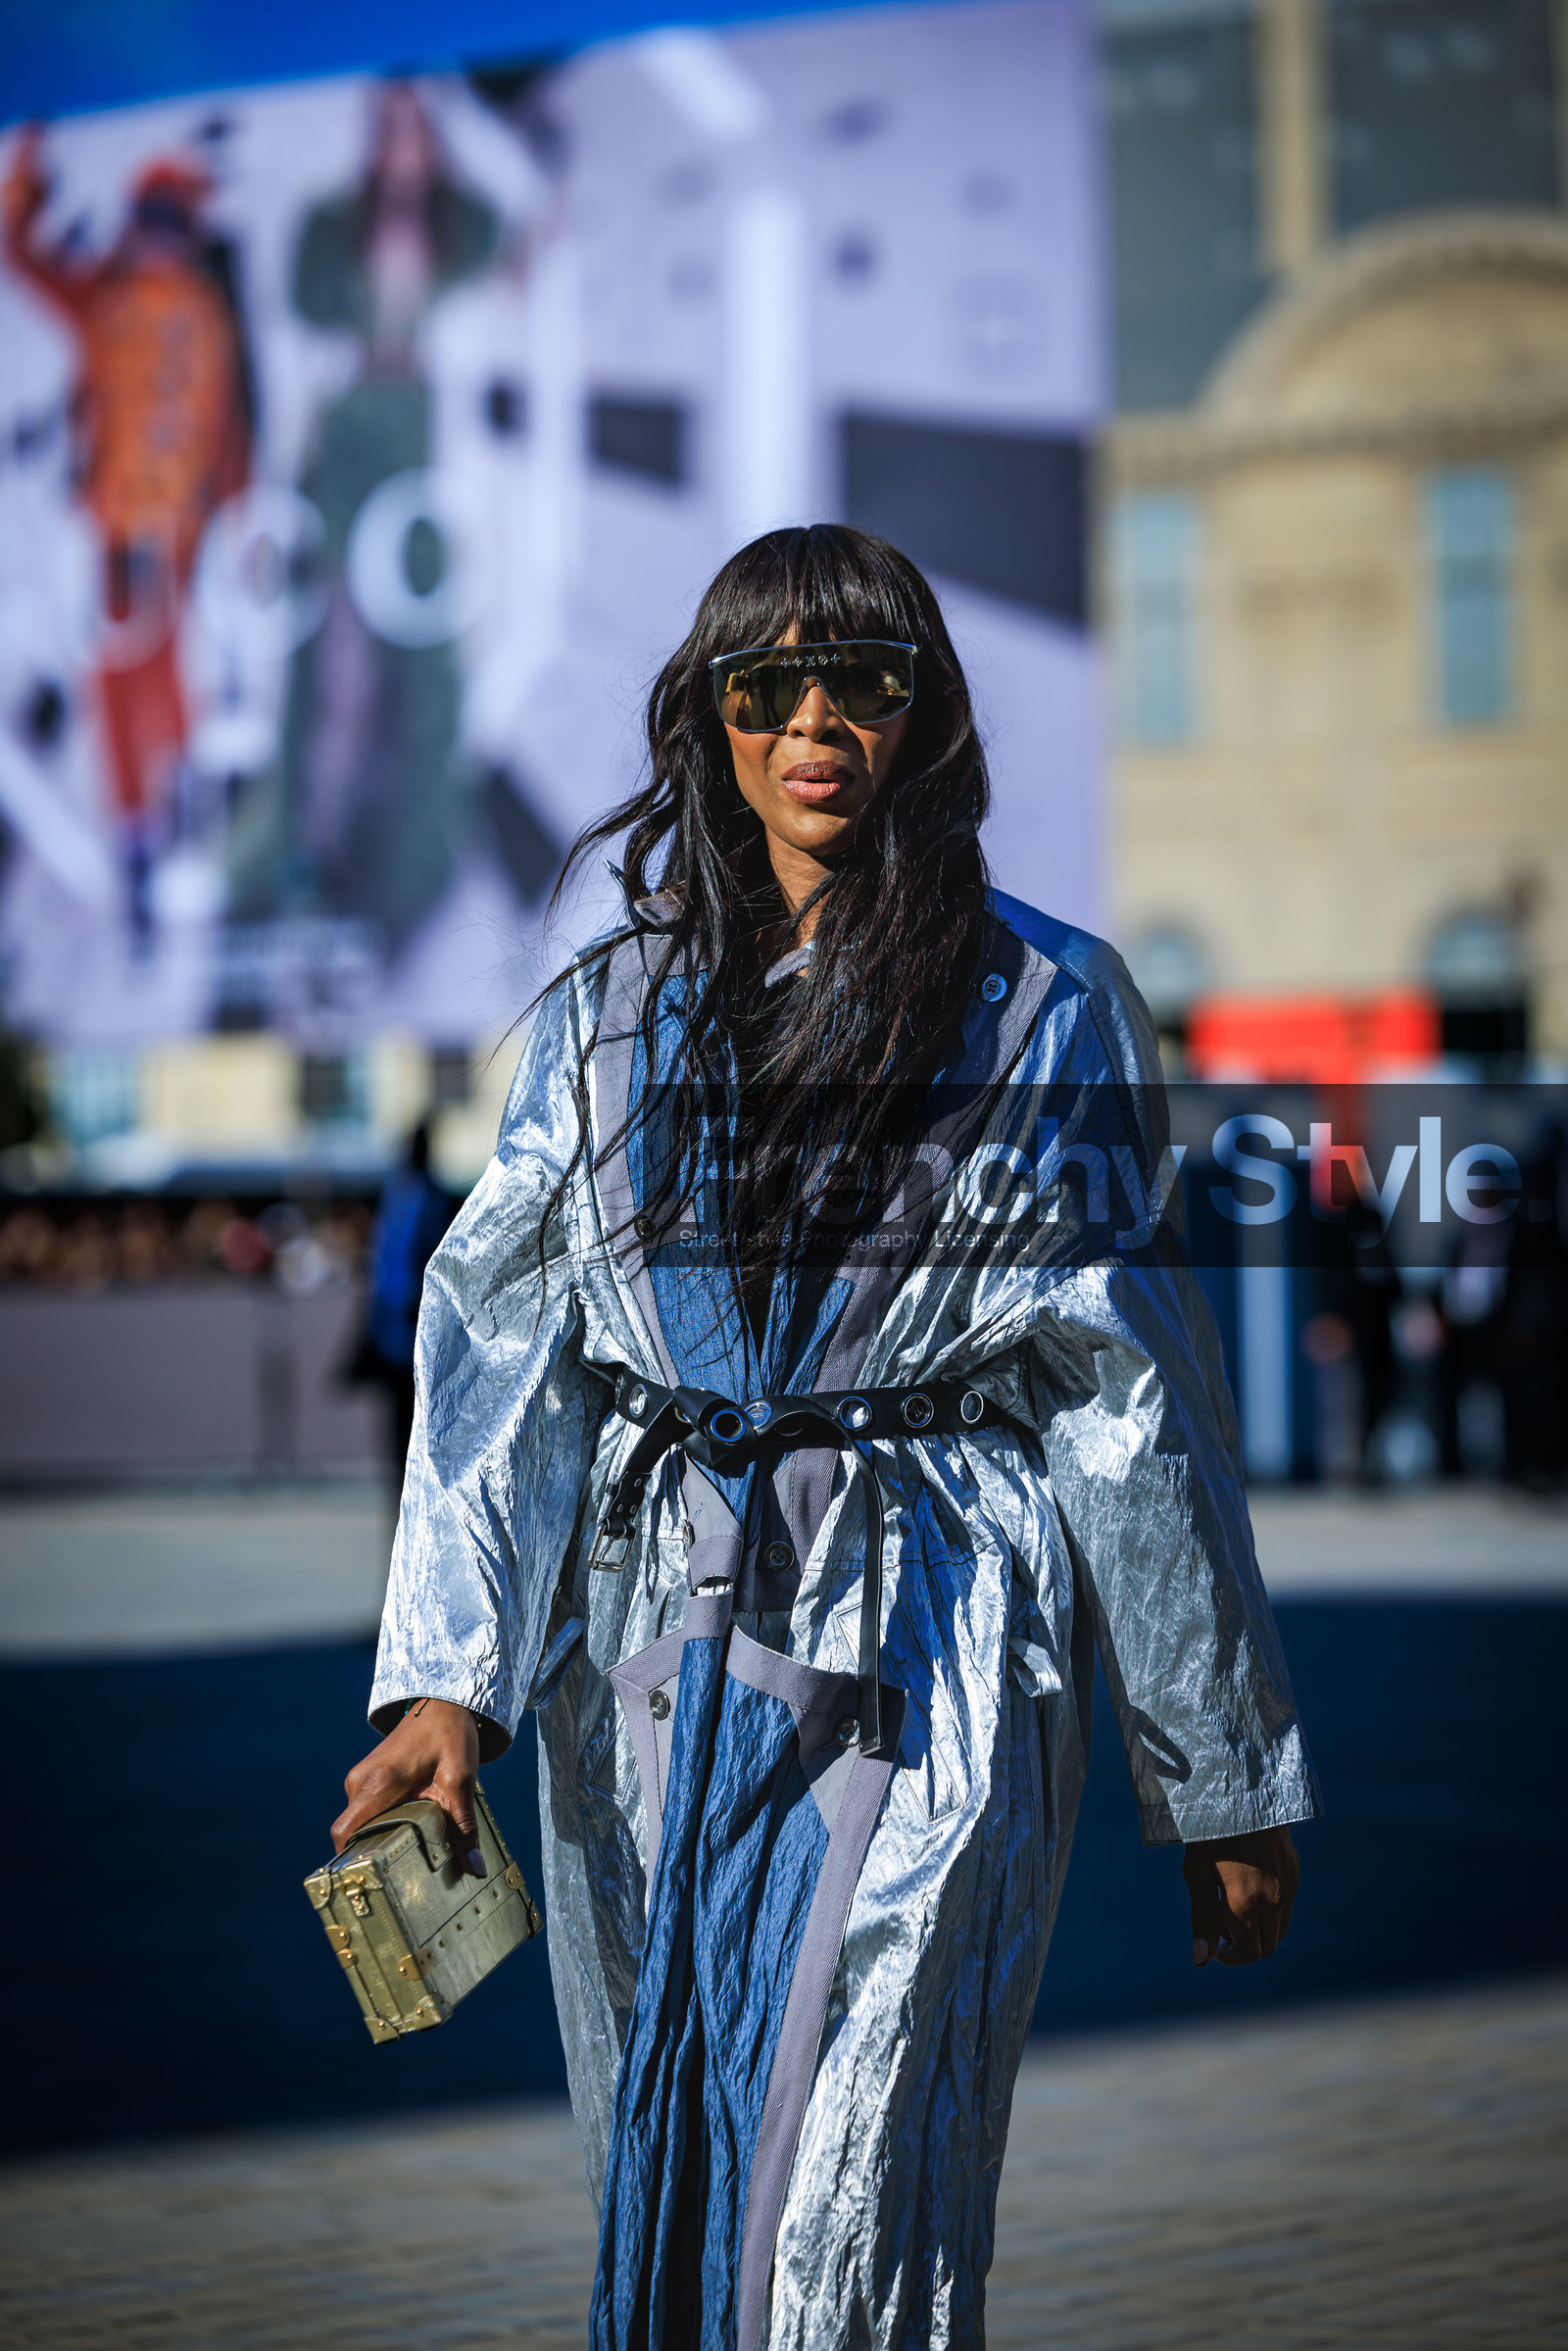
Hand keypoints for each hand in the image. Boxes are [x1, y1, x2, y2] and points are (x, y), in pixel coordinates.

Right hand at [332, 1697, 484, 1876]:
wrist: (444, 1702)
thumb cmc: (449, 1736)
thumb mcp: (461, 1782)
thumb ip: (464, 1827)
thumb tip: (476, 1869)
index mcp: (377, 1783)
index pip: (344, 1832)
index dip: (352, 1859)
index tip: (371, 1880)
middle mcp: (361, 1781)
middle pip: (351, 1832)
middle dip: (372, 1854)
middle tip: (400, 1879)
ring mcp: (362, 1778)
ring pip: (359, 1821)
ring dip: (379, 1837)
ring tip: (408, 1858)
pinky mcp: (368, 1777)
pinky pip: (366, 1809)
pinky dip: (382, 1823)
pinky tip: (408, 1833)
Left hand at [1182, 1825, 1298, 1967]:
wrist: (1241, 1793)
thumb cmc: (1210, 1833)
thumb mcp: (1197, 1874)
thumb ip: (1202, 1920)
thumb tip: (1201, 1961)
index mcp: (1246, 1904)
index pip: (1249, 1954)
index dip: (1232, 1958)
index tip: (1218, 1949)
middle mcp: (1273, 1900)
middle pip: (1267, 1947)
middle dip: (1247, 1947)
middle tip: (1225, 1929)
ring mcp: (1288, 1887)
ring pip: (1280, 1930)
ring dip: (1261, 1931)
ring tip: (1237, 1908)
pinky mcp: (1295, 1872)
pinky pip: (1288, 1906)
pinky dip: (1272, 1911)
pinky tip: (1251, 1886)